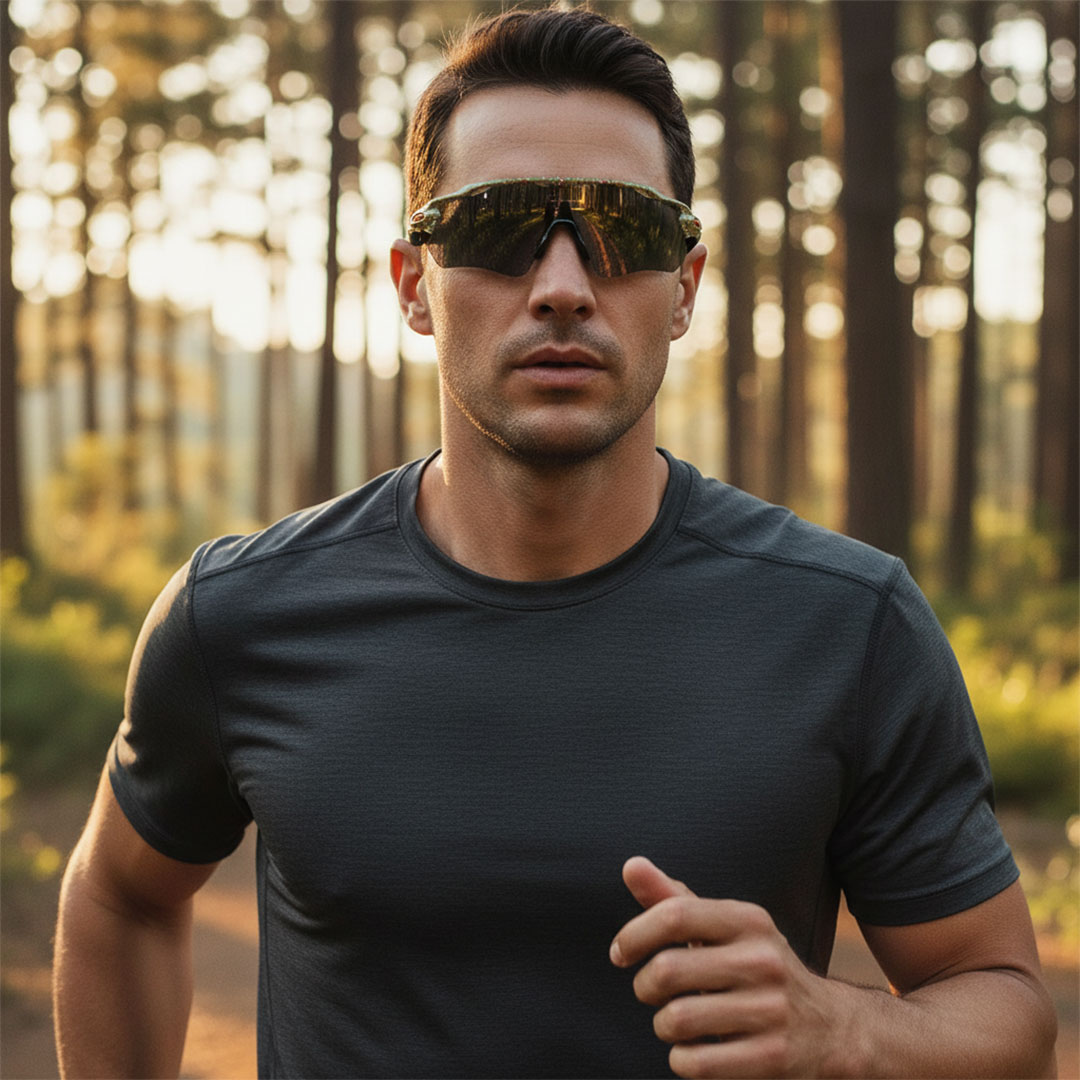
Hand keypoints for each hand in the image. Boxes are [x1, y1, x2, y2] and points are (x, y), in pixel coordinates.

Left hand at [609, 856, 848, 1078]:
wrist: (832, 1028)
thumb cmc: (756, 968)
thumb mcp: (725, 928)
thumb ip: (674, 900)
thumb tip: (630, 866)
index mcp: (748, 920)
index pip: (675, 914)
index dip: (634, 934)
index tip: (620, 953)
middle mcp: (763, 960)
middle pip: (667, 970)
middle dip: (644, 986)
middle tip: (650, 992)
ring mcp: (771, 1011)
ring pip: (677, 1019)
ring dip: (662, 1026)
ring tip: (674, 1022)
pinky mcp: (773, 1058)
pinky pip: (696, 1063)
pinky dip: (681, 1060)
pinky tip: (691, 1051)